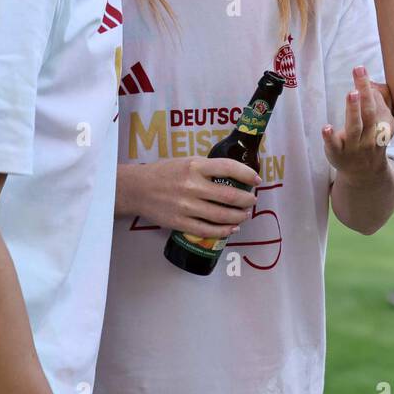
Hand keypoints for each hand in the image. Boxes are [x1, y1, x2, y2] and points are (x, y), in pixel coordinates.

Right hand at [118, 157, 259, 237]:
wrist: (136, 189)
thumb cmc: (164, 173)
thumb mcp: (186, 161)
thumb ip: (208, 168)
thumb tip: (235, 175)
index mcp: (195, 166)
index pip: (228, 168)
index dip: (247, 174)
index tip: (256, 180)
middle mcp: (191, 185)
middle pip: (229, 195)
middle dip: (246, 200)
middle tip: (252, 200)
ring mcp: (185, 206)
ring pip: (221, 215)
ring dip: (239, 216)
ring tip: (245, 214)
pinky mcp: (179, 222)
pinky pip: (207, 230)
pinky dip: (223, 231)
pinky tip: (232, 228)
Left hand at [323, 65, 393, 183]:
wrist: (365, 174)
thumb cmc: (371, 142)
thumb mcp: (381, 125)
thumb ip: (380, 104)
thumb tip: (373, 83)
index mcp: (381, 127)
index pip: (377, 105)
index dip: (370, 88)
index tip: (361, 70)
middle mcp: (370, 136)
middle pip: (369, 112)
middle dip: (365, 91)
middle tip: (359, 71)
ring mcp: (354, 146)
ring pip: (355, 127)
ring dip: (354, 110)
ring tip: (352, 93)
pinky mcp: (338, 154)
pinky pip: (335, 146)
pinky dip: (331, 137)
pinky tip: (326, 127)